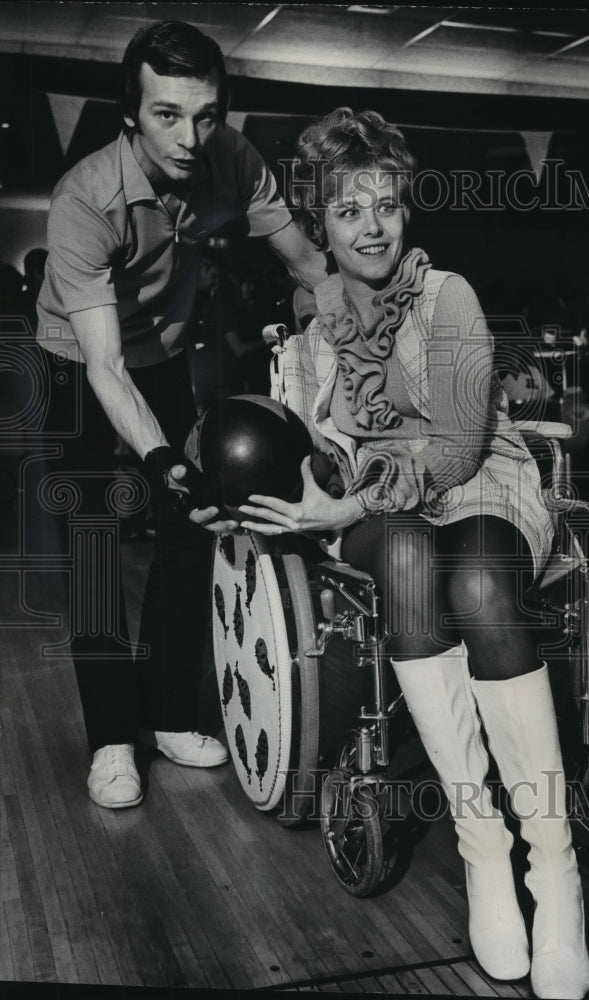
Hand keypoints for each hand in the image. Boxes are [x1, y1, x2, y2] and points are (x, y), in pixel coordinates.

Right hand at [167, 464, 238, 530]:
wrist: (185, 483)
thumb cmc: (181, 480)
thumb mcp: (177, 476)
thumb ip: (178, 474)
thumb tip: (181, 469)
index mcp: (190, 510)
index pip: (196, 516)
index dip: (205, 514)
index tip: (215, 509)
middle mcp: (201, 517)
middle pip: (211, 526)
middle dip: (223, 525)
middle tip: (234, 523)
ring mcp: (210, 517)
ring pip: (221, 527)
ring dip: (233, 529)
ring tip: (245, 528)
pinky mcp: (218, 515)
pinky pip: (227, 523)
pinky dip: (237, 527)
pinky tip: (247, 528)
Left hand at [238, 456, 361, 534]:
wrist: (335, 518)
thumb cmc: (325, 503)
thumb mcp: (314, 488)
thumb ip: (307, 473)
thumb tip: (305, 457)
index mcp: (296, 512)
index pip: (275, 505)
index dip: (262, 500)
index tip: (250, 497)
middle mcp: (292, 523)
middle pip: (269, 517)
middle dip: (254, 513)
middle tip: (241, 508)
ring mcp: (292, 529)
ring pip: (270, 529)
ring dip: (256, 526)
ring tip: (244, 524)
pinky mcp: (292, 531)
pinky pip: (276, 532)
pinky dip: (266, 530)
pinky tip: (257, 528)